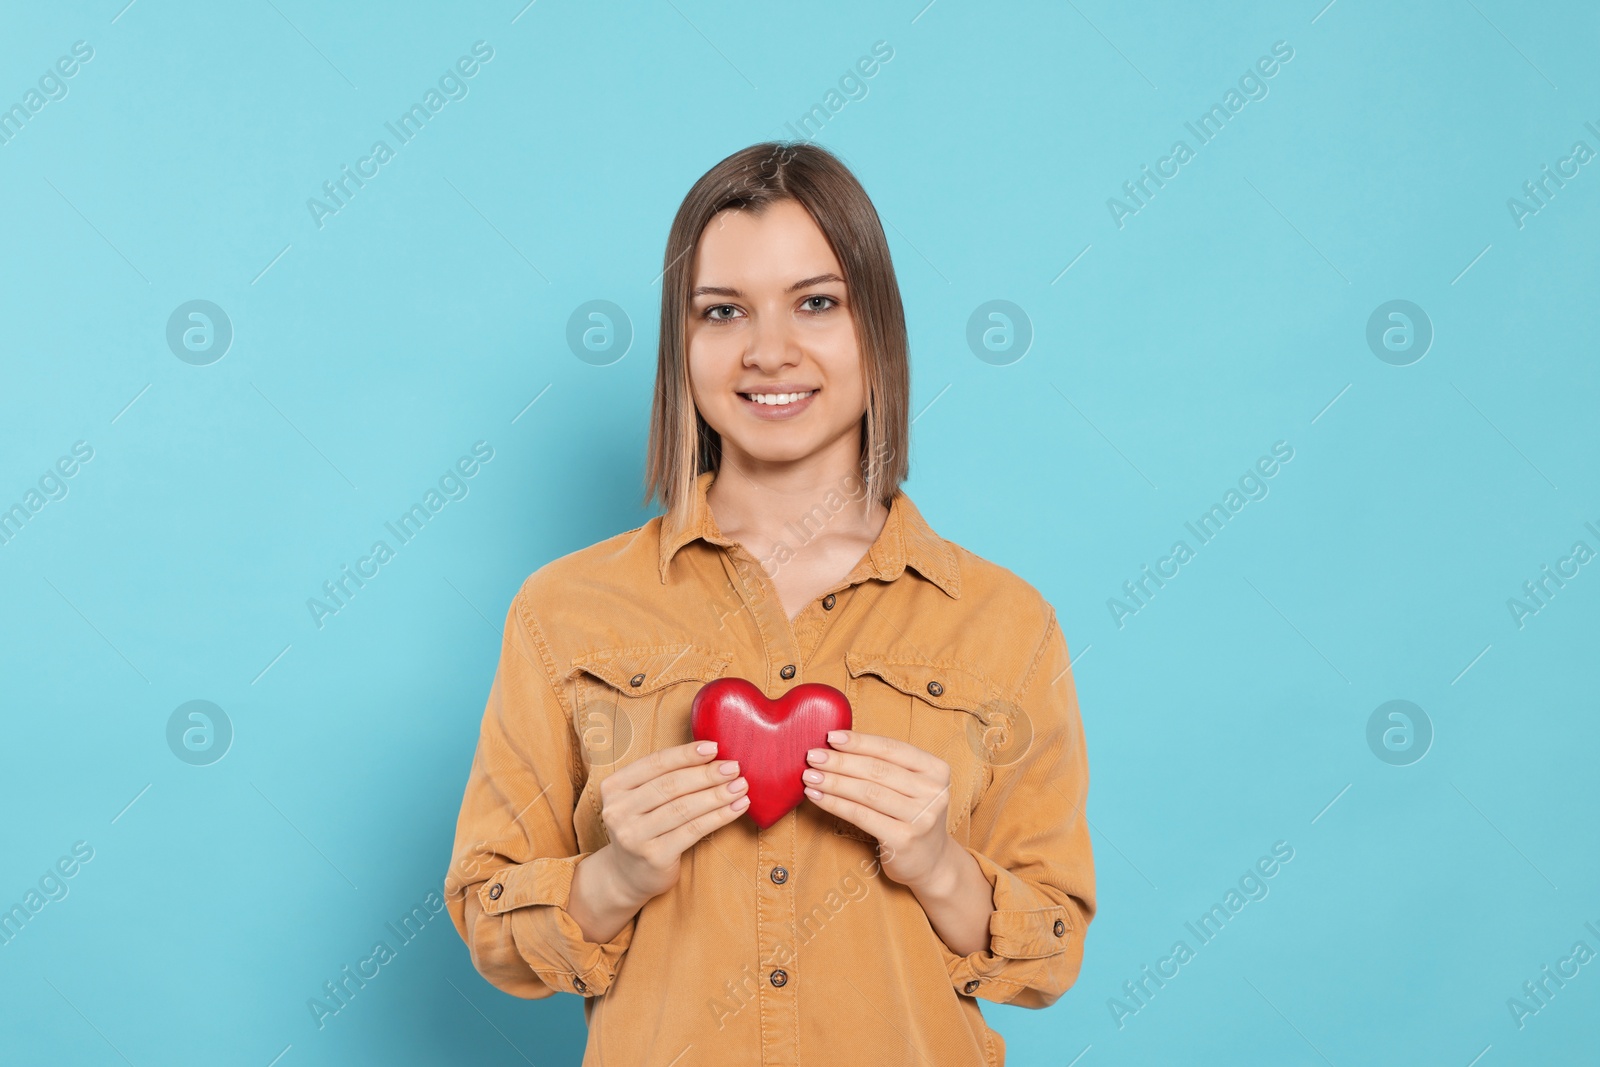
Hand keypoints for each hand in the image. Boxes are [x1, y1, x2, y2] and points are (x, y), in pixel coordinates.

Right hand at [597, 740, 747, 903]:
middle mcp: (618, 810)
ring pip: (684, 808)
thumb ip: (663, 778)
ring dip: (717, 795)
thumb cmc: (643, 827)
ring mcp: (634, 835)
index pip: (655, 763)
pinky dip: (719, 817)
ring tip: (741, 786)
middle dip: (707, 774)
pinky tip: (737, 808)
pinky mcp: (654, 856)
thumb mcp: (641, 799)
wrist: (626, 876)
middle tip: (734, 767)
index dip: (686, 754)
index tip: (715, 747)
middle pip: (671, 785)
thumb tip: (712, 755)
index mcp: (614, 787)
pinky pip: (693, 830)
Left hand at [802, 730, 956, 891]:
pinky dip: (835, 804)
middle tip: (812, 756)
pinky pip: (861, 816)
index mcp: (936, 770)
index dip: (860, 742)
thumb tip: (837, 745)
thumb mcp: (912, 786)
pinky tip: (817, 797)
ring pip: (868, 792)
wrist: (932, 862)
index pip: (892, 749)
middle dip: (841, 761)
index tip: (831, 736)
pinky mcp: (904, 840)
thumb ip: (887, 766)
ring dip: (834, 782)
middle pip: (878, 770)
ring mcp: (921, 817)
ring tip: (809, 776)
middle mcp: (933, 792)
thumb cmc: (912, 816)